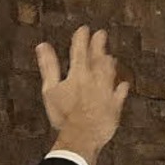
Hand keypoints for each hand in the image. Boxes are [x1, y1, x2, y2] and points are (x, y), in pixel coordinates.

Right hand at [36, 26, 128, 164]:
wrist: (82, 135)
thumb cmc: (63, 115)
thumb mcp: (50, 90)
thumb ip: (48, 66)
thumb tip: (42, 45)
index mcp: (78, 73)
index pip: (80, 50)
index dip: (82, 38)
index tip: (84, 29)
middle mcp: (95, 78)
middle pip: (98, 58)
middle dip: (99, 45)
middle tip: (101, 34)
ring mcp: (107, 91)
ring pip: (110, 72)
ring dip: (109, 63)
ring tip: (110, 57)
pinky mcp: (115, 106)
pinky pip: (120, 94)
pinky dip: (121, 89)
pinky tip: (123, 85)